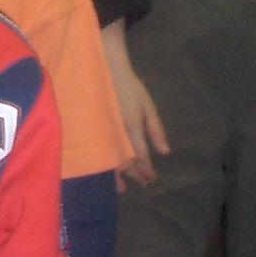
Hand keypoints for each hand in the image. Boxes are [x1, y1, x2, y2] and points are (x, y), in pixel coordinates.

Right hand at [101, 19, 167, 184]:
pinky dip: (101, 164)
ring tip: (121, 188)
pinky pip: (97, 152)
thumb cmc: (129, 85)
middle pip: (125, 161)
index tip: (151, 180)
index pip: (140, 155)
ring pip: (109, 160)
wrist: (104, 68)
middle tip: (140, 185)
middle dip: (134, 175)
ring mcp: (102, 132)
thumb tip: (165, 152)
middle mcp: (116, 134)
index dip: (146, 170)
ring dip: (117, 175)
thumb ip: (155, 129)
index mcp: (131, 127)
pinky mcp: (90, 129)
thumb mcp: (148, 105)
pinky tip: (102, 170)